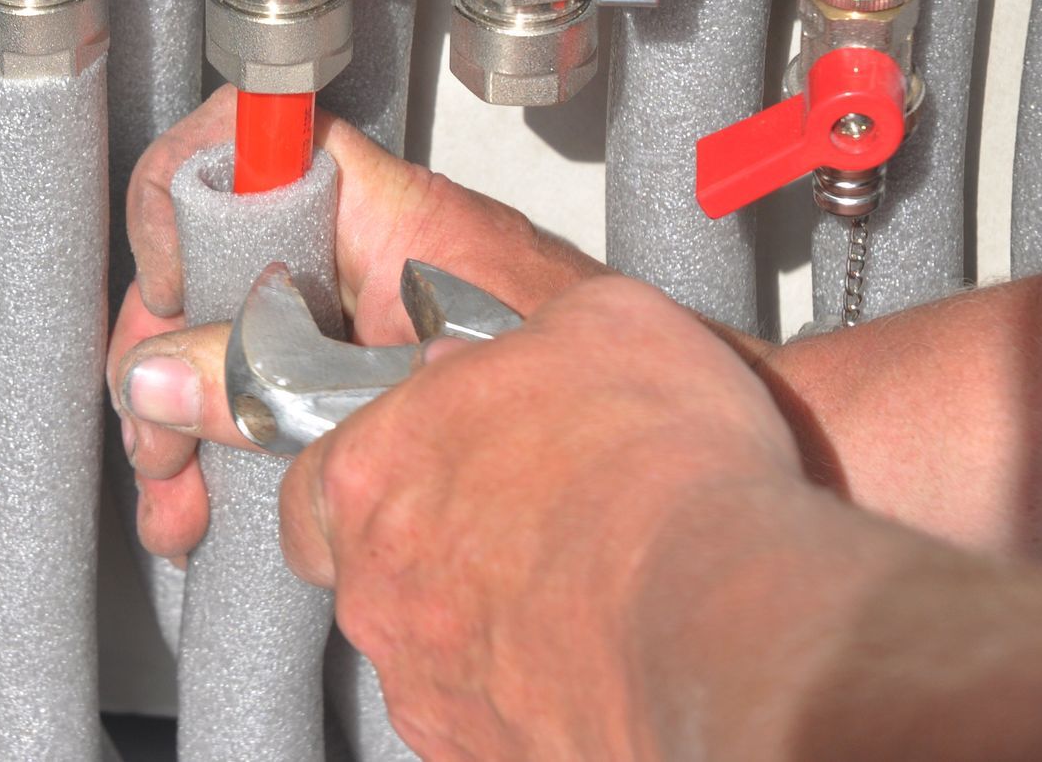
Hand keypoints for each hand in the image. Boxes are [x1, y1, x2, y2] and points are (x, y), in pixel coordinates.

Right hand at [108, 85, 602, 558]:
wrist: (642, 462)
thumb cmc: (554, 392)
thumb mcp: (374, 392)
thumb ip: (253, 379)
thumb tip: (152, 375)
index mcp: (373, 208)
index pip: (246, 135)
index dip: (182, 194)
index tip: (166, 282)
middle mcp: (360, 242)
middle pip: (215, 261)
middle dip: (162, 356)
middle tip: (157, 440)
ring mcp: (362, 302)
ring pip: (236, 333)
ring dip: (189, 419)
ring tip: (179, 500)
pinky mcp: (371, 360)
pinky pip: (274, 378)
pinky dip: (236, 440)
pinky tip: (212, 501)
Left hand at [130, 270, 815, 757]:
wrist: (725, 609)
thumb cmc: (658, 466)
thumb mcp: (598, 322)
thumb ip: (522, 337)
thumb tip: (523, 351)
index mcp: (372, 471)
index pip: (316, 480)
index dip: (377, 468)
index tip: (432, 460)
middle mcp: (378, 586)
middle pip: (374, 565)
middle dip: (439, 541)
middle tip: (524, 517)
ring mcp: (428, 680)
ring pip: (433, 645)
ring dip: (488, 617)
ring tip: (580, 586)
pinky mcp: (487, 748)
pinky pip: (492, 709)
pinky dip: (533, 684)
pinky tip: (595, 650)